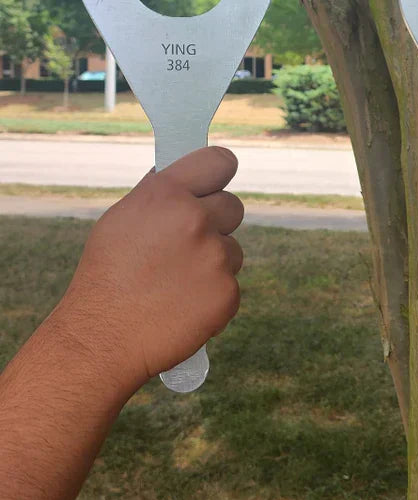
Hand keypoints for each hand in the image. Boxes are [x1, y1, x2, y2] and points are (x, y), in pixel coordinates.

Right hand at [58, 147, 244, 391]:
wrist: (103, 338)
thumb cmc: (106, 276)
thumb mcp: (121, 220)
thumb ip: (159, 195)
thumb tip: (184, 178)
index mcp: (167, 194)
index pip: (219, 161)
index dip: (219, 173)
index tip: (215, 184)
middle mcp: (196, 220)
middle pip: (233, 206)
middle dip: (216, 222)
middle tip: (188, 245)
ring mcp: (215, 257)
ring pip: (232, 249)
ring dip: (214, 262)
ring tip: (175, 283)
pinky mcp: (227, 293)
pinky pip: (230, 285)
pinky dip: (212, 296)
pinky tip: (182, 306)